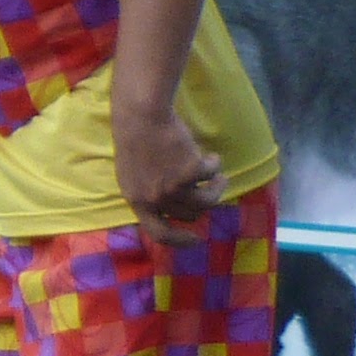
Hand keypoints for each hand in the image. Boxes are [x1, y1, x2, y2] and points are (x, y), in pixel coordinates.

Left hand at [113, 100, 224, 244]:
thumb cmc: (137, 138)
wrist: (142, 115)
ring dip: (218, 188)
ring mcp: (171, 188)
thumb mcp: (134, 174)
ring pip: (206, 201)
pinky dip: (215, 165)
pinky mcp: (189, 173)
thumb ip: (150, 193)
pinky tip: (211, 156)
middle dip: (204, 203)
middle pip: (189, 215)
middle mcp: (153, 199)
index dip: (179, 240)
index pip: (158, 233)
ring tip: (220, 177)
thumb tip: (175, 210)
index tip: (196, 239)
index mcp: (136, 200)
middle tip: (213, 188)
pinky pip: (212, 175)